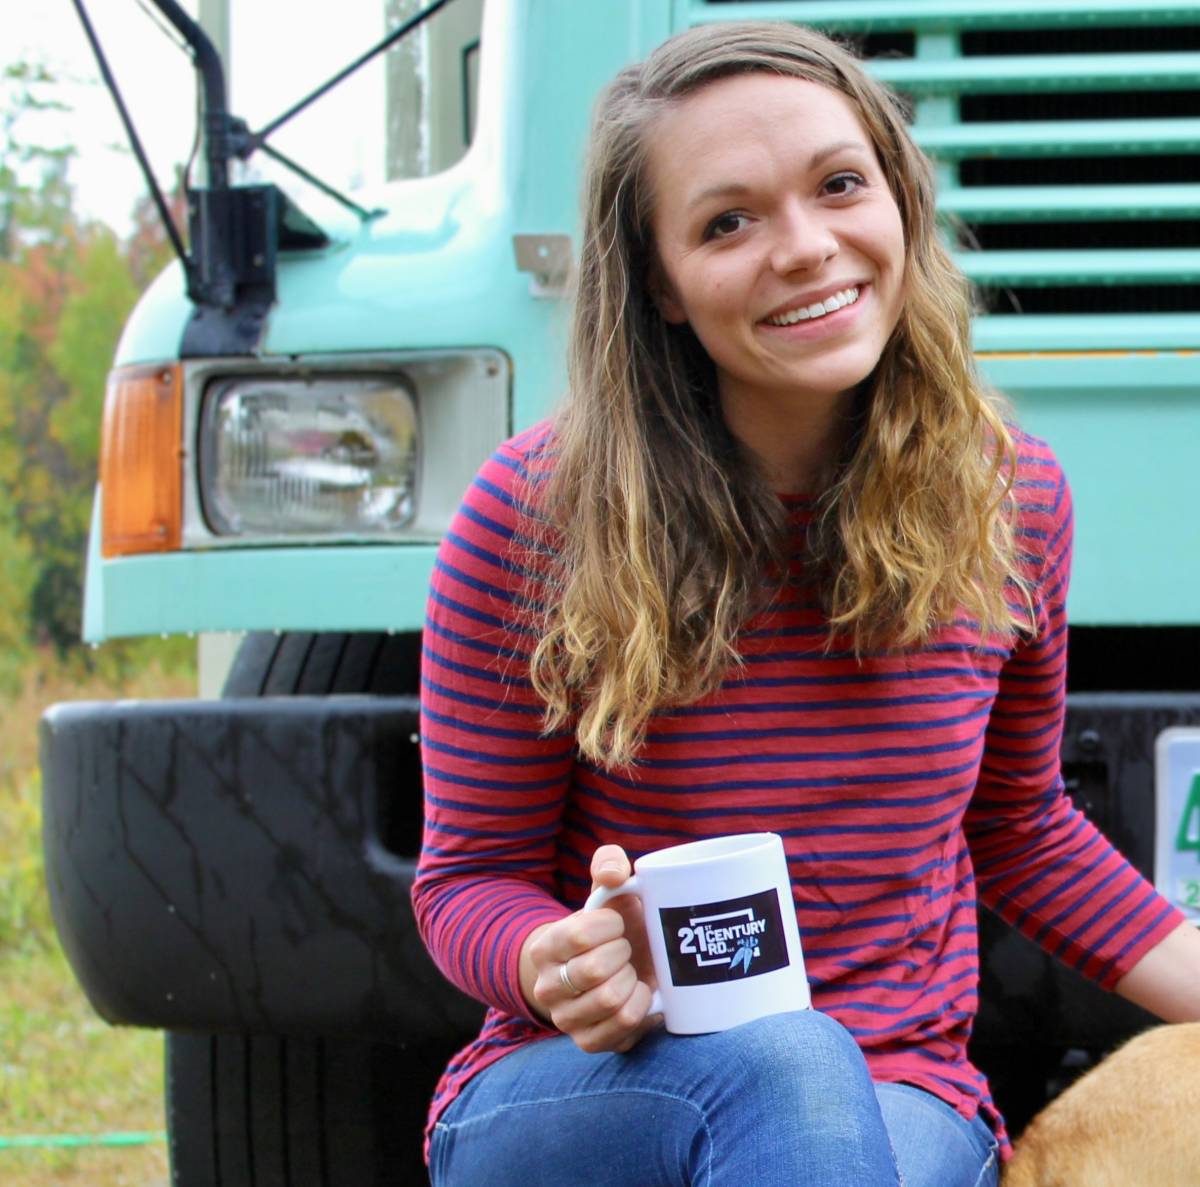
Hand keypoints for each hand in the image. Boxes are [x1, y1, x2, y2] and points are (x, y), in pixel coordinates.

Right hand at [520, 845, 660, 1052]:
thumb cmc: (610, 926)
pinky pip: (623, 1027)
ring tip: (632, 972)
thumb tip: (614, 874)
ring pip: (610, 1001)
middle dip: (624, 954)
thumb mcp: (606, 892)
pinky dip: (642, 1008)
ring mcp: (566, 1019)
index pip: (581, 935)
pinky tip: (641, 994)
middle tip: (628, 949)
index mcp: (545, 947)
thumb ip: (608, 864)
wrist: (604, 969)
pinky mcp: (589, 1042)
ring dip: (633, 981)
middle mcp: (547, 987)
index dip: (611, 926)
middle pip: (596, 971)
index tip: (617, 924)